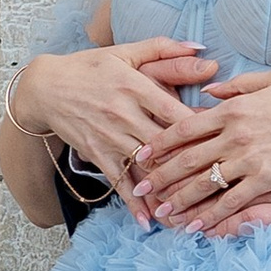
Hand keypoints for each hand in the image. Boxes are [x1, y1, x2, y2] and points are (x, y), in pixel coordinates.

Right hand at [14, 37, 210, 217]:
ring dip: (170, 190)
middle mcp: (124, 114)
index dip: (201, 128)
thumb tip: (203, 48)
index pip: (174, 111)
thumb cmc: (91, 68)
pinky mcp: (98, 155)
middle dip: (193, 165)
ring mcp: (110, 137)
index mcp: (136, 87)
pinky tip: (150, 222)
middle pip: (165, 145)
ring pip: (146, 168)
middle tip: (221, 182)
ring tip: (195, 210)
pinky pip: (120, 183)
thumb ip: (165, 49)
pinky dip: (135, 204)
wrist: (45, 88)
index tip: (225, 140)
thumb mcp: (126, 52)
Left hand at [134, 71, 270, 222]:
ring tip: (162, 212)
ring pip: (204, 182)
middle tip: (141, 187)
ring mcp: (249, 158)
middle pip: (187, 157)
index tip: (145, 153)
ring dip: (179, 199)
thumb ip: (238, 85)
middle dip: (161, 175)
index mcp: (234, 108)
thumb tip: (209, 89)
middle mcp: (235, 134)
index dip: (162, 142)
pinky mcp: (266, 179)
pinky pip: (231, 201)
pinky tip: (197, 226)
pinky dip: (211, 215)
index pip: (186, 126)